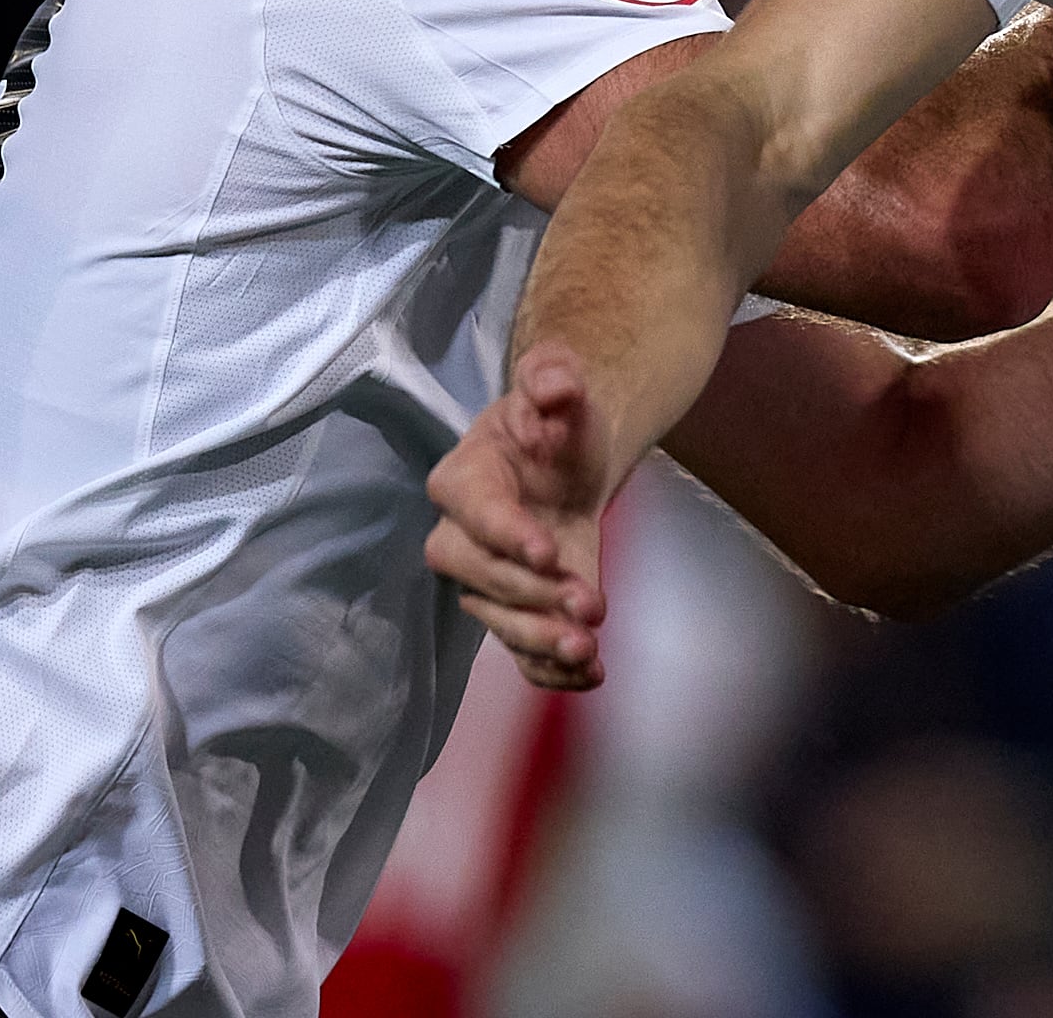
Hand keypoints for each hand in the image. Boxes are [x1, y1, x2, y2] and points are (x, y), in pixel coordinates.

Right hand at [424, 346, 623, 689]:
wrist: (571, 456)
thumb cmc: (556, 420)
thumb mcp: (558, 382)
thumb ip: (552, 376)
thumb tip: (555, 384)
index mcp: (465, 477)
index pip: (474, 512)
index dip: (505, 535)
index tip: (548, 553)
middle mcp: (464, 535)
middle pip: (479, 577)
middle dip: (530, 596)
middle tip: (585, 603)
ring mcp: (489, 577)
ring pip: (497, 620)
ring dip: (539, 640)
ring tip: (586, 650)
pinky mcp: (519, 607)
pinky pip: (521, 647)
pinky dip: (549, 669)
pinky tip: (589, 675)